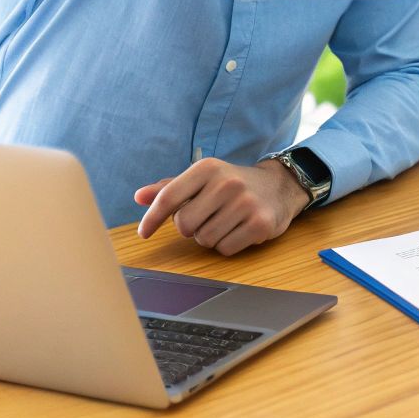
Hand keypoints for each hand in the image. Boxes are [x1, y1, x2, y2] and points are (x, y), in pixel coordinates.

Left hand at [134, 158, 309, 255]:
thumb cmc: (232, 185)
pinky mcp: (260, 223)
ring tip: (225, 222)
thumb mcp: (202, 179)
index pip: (169, 197)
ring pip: (205, 240)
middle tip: (206, 217)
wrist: (279, 186)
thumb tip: (139, 197)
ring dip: (210, 237)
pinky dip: (227, 245)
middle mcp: (227, 183)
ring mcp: (246, 204)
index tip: (144, 233)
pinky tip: (238, 230)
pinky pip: (225, 249)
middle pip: (184, 225)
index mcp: (208, 168)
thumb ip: (170, 188)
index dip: (152, 218)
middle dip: (190, 228)